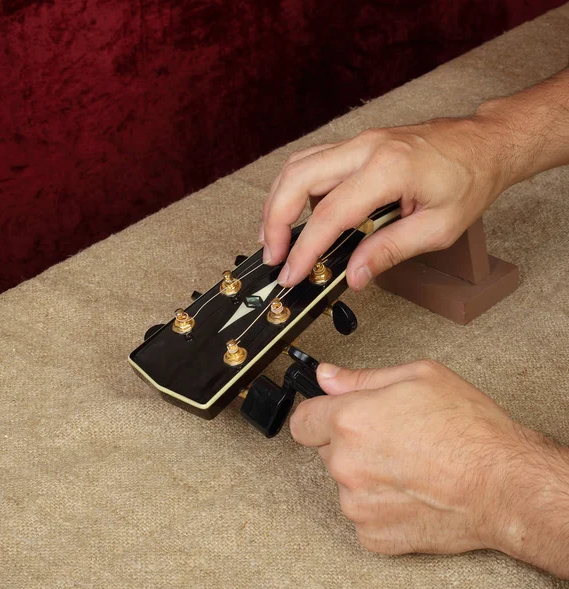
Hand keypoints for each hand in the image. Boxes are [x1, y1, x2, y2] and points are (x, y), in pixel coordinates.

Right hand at [260, 117, 506, 289]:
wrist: (484, 144)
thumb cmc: (469, 180)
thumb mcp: (438, 228)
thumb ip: (390, 251)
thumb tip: (354, 275)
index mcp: (388, 169)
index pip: (330, 214)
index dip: (304, 249)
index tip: (291, 274)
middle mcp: (366, 148)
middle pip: (297, 178)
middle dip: (274, 220)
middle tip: (274, 256)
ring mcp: (359, 142)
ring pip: (298, 165)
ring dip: (278, 202)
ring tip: (276, 238)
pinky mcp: (358, 145)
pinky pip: (313, 162)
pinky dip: (295, 189)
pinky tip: (299, 214)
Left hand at [289, 360, 568, 577]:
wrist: (505, 485)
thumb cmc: (469, 430)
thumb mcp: (419, 377)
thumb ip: (361, 377)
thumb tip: (326, 376)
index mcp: (350, 420)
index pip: (302, 421)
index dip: (318, 415)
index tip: (332, 417)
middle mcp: (346, 464)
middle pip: (327, 450)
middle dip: (350, 442)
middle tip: (391, 438)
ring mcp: (357, 504)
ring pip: (347, 483)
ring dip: (366, 475)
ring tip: (409, 466)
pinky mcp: (373, 535)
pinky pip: (363, 514)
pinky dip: (381, 505)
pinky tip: (412, 492)